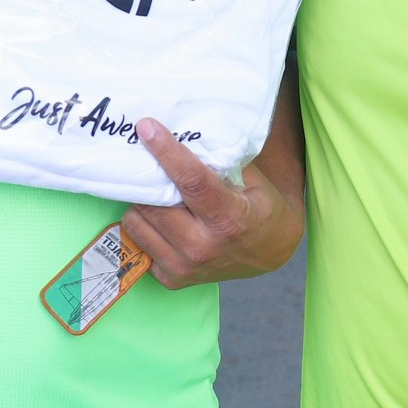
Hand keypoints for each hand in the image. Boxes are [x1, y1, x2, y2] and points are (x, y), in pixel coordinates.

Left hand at [114, 118, 303, 286]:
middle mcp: (203, 248)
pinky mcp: (171, 279)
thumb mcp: (251, 181)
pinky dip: (145, 226)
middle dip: (148, 179)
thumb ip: (219, 162)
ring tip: (158, 195)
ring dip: (142, 203)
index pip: (191, 182)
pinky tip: (161, 219)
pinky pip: (138, 243)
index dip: (166, 152)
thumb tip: (180, 133)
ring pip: (137, 223)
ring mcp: (185, 267)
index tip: (147, 127)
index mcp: (229, 219)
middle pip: (154, 204)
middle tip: (150, 163)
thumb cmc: (259, 208)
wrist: (270, 252)